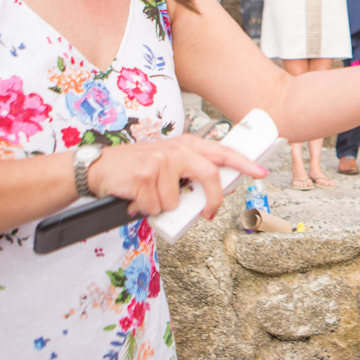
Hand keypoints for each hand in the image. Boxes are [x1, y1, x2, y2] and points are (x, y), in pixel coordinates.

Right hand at [88, 135, 267, 219]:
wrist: (98, 167)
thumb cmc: (136, 168)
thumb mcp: (168, 162)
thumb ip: (190, 171)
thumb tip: (214, 194)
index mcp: (186, 145)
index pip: (222, 152)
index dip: (244, 162)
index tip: (261, 171)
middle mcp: (176, 149)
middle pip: (209, 175)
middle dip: (213, 199)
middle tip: (209, 214)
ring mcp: (160, 161)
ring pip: (176, 200)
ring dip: (161, 207)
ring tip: (148, 196)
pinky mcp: (144, 175)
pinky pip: (155, 207)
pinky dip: (145, 210)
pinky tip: (136, 197)